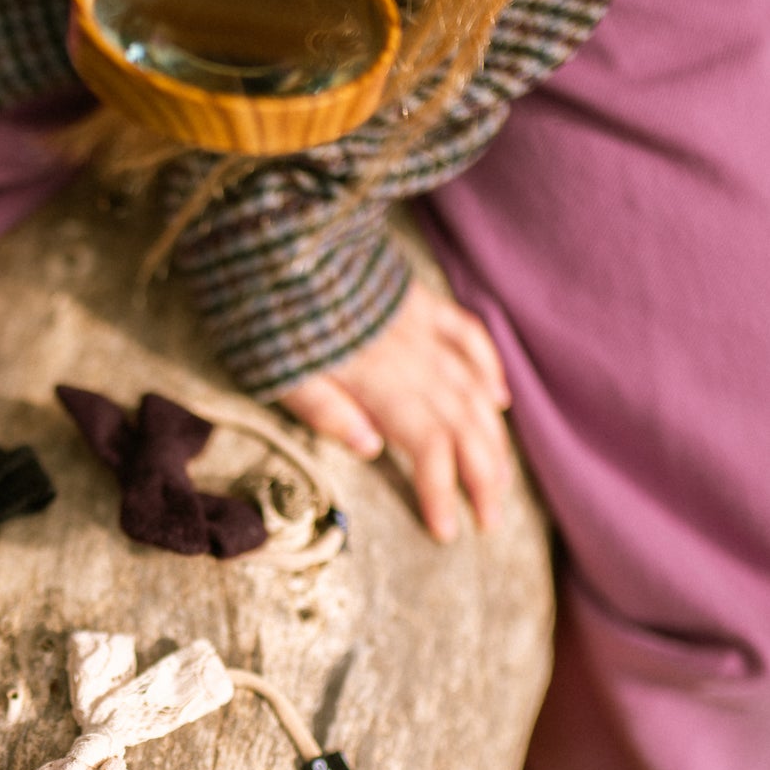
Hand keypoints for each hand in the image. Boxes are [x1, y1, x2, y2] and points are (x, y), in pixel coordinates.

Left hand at [278, 281, 512, 541]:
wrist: (278, 237)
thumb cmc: (268, 312)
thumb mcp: (279, 371)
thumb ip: (325, 410)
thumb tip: (372, 448)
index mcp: (377, 381)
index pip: (426, 447)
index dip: (440, 491)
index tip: (448, 532)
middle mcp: (411, 356)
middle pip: (461, 425)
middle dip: (482, 476)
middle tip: (491, 520)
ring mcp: (420, 327)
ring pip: (472, 388)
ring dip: (492, 436)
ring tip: (500, 477)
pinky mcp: (418, 302)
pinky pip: (468, 336)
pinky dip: (489, 370)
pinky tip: (499, 399)